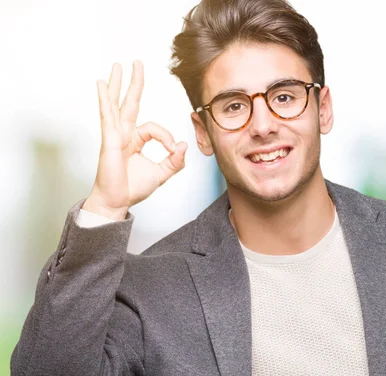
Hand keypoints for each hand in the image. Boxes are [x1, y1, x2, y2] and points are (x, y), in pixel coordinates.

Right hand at [83, 61, 186, 219]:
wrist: (117, 201)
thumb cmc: (133, 188)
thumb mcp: (162, 173)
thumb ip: (175, 161)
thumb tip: (184, 145)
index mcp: (135, 139)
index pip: (154, 127)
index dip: (166, 137)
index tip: (172, 150)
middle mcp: (124, 133)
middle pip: (130, 102)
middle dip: (134, 82)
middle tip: (137, 62)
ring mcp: (115, 135)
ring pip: (117, 104)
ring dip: (117, 83)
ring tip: (118, 65)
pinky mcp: (109, 139)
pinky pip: (107, 115)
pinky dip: (105, 99)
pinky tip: (101, 84)